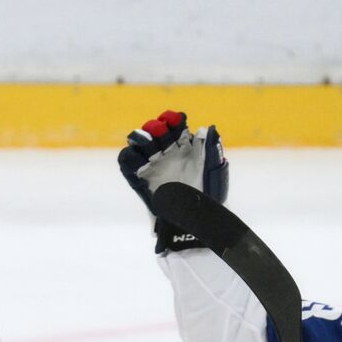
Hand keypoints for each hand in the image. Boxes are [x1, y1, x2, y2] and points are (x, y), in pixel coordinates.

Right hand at [118, 110, 227, 251]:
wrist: (193, 222)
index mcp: (185, 149)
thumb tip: (207, 128)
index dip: (174, 120)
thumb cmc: (207, 197)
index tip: (178, 121)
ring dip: (142, 138)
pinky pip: (128, 161)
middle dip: (157, 127)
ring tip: (149, 143)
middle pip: (155, 131)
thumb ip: (210, 150)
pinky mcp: (141, 178)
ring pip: (140, 143)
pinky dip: (129, 155)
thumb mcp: (213, 172)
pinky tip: (138, 158)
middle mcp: (167, 154)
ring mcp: (153, 165)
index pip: (175, 126)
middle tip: (161, 131)